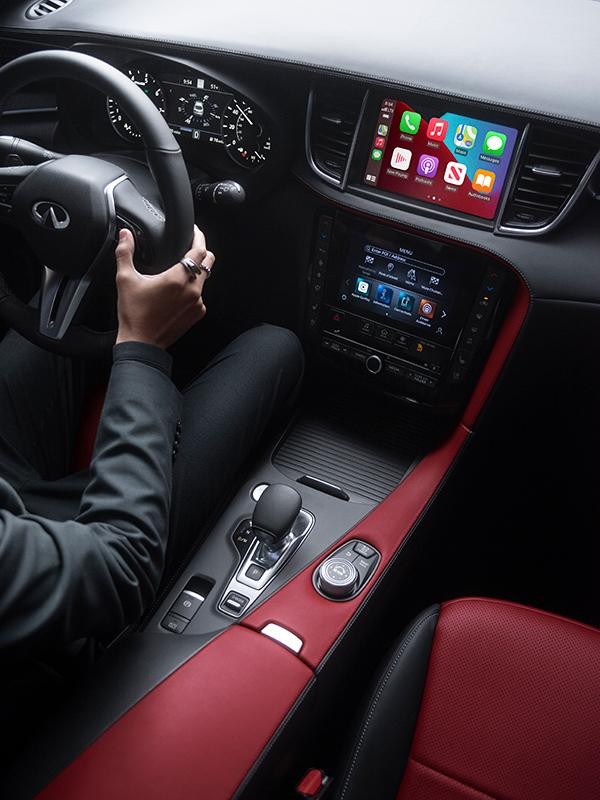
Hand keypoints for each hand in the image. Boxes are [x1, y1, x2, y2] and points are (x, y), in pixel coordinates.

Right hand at [115, 226, 214, 348]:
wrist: (142, 344)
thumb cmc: (134, 315)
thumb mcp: (125, 280)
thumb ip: (125, 253)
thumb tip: (125, 234)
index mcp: (177, 278)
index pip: (199, 250)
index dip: (198, 237)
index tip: (193, 231)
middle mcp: (193, 290)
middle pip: (208, 262)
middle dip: (202, 251)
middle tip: (191, 246)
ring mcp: (197, 303)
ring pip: (205, 279)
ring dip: (196, 272)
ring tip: (180, 270)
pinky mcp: (197, 314)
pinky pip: (201, 296)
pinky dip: (193, 290)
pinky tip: (178, 292)